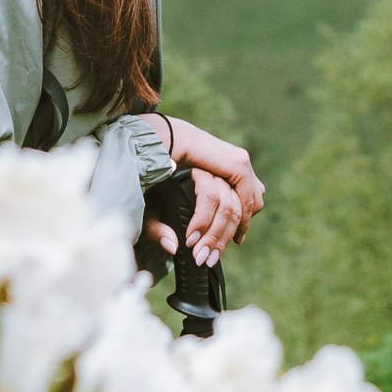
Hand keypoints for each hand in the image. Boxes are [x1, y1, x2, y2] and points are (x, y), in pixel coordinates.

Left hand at [146, 117, 262, 270]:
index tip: (190, 243)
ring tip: (223, 249)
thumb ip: (153, 223)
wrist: (150, 133)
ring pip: (250, 192)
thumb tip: (174, 247)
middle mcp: (216, 152)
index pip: (213, 193)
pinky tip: (238, 232)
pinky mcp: (231, 162)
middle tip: (205, 258)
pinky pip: (251, 186)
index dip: (206, 222)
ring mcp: (228, 155)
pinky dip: (248, 209)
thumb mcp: (140, 194)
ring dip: (239, 225)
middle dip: (220, 234)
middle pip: (233, 199)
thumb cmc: (142, 163)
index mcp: (191, 152)